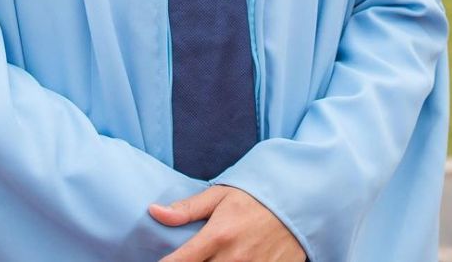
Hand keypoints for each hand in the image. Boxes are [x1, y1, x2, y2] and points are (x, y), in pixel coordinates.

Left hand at [149, 184, 304, 261]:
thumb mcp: (219, 196)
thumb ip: (186, 209)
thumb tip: (154, 211)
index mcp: (217, 236)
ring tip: (212, 256)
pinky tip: (228, 261)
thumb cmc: (254, 197)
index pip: (180, 260)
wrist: (297, 204)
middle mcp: (233, 259)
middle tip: (192, 255)